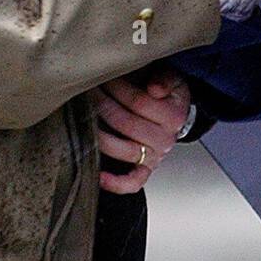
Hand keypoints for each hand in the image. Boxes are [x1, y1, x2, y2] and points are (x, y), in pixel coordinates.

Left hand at [91, 66, 191, 193]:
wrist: (175, 114)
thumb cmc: (167, 95)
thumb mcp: (172, 79)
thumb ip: (165, 80)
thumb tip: (155, 88)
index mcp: (173, 116)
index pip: (139, 102)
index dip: (118, 89)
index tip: (104, 78)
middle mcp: (165, 140)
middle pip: (126, 124)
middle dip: (103, 105)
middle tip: (90, 92)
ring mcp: (154, 157)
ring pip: (123, 150)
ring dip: (100, 133)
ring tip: (85, 116)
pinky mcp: (145, 170)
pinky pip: (132, 182)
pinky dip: (115, 182)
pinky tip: (100, 175)